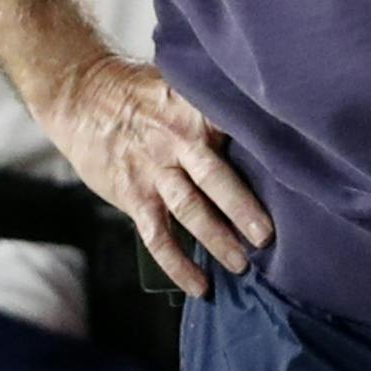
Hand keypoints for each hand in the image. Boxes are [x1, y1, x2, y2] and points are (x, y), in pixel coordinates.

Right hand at [37, 54, 272, 297]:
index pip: (233, 127)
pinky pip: (157, 236)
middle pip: (214, 176)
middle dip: (243, 208)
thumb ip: (211, 107)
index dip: (262, 148)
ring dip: (216, 239)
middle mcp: (176, 139)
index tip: (290, 171)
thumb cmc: (137, 92)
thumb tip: (261, 127)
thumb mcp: (176, 85)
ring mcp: (153, 169)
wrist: (79, 95)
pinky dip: (177, 264)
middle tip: (267, 236)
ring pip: (189, 209)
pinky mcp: (132, 194)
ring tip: (241, 264)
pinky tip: (199, 285)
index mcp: (193, 108)